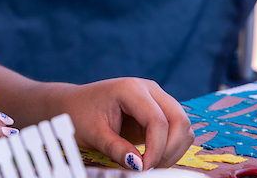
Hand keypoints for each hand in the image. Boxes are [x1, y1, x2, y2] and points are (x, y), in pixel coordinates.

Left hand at [58, 78, 193, 169]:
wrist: (73, 104)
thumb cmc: (79, 114)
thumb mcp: (93, 133)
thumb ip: (116, 148)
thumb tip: (138, 165)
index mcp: (130, 89)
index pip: (158, 120)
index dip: (156, 149)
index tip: (144, 168)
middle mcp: (148, 89)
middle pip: (179, 120)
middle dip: (170, 149)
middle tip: (149, 167)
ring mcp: (156, 98)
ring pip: (183, 125)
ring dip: (173, 149)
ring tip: (148, 163)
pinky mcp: (159, 110)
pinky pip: (178, 129)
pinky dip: (172, 146)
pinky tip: (152, 157)